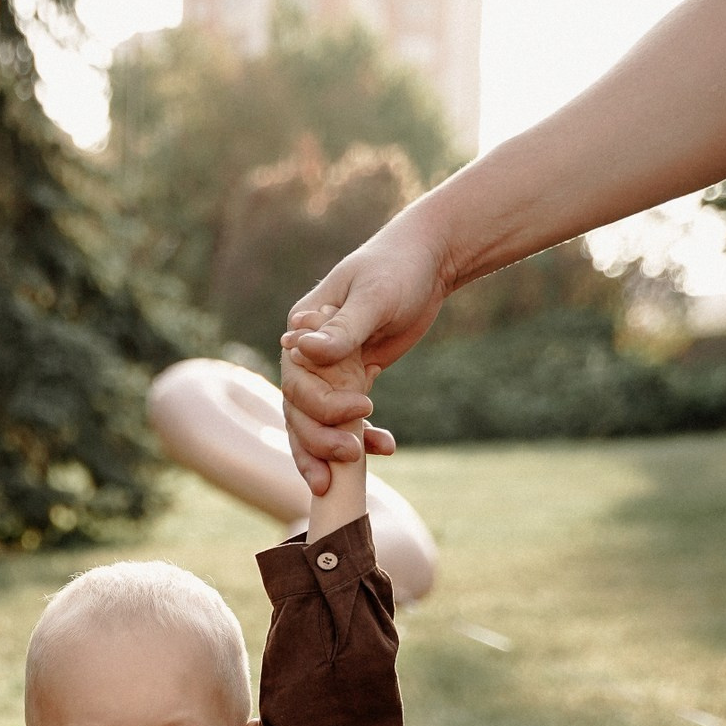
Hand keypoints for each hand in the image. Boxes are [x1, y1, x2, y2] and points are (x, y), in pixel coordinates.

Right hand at [279, 207, 453, 492]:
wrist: (430, 259)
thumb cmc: (398, 267)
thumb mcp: (374, 297)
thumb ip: (341, 330)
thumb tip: (302, 350)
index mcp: (302, 331)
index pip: (295, 383)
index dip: (319, 407)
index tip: (362, 408)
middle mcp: (308, 355)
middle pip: (300, 411)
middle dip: (320, 439)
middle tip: (350, 458)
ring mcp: (329, 371)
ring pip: (318, 423)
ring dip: (333, 448)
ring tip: (356, 466)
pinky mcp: (352, 381)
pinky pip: (347, 419)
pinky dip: (364, 436)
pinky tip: (386, 446)